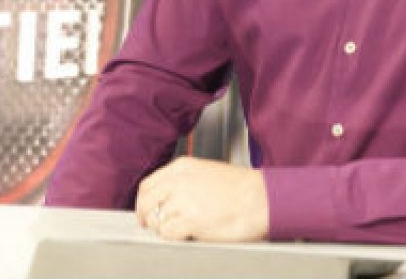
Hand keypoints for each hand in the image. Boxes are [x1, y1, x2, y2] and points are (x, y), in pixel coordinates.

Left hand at [134, 156, 268, 241]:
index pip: (148, 184)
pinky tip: (186, 234)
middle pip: (145, 202)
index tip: (145, 209)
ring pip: (155, 220)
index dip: (144, 201)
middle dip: (145, 217)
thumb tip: (169, 197)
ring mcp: (182, 201)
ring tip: (176, 230)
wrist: (261, 198)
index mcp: (182, 167)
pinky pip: (168, 233)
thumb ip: (184, 181)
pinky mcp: (189, 221)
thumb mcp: (207, 172)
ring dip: (162, 228)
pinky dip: (173, 237)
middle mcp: (178, 181)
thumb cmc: (242, 188)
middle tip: (150, 225)